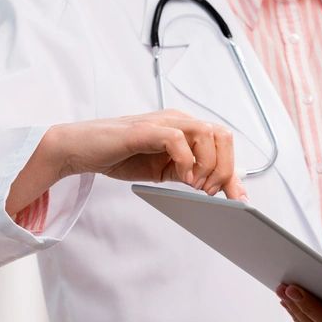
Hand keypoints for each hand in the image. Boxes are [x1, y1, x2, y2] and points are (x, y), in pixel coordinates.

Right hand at [6, 110, 245, 216]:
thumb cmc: (121, 156)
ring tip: (195, 184)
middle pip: (222, 136)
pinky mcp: (144, 129)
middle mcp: (178, 120)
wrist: (82, 149)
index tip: (239, 200)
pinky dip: (186, 159)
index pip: (223, 144)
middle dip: (224, 168)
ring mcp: (162, 122)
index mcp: (186, 129)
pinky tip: (182, 176)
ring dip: (208, 164)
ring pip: (206, 133)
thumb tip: (216, 188)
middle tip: (208, 192)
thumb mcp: (165, 170)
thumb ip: (189, 174)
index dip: (234, 173)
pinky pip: (177, 138)